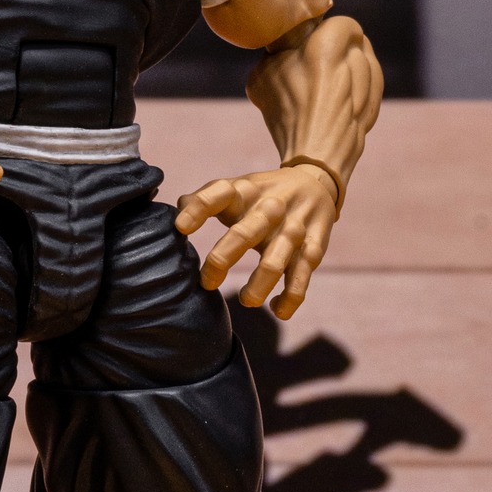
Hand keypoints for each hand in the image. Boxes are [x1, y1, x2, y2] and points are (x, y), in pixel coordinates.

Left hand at [175, 165, 337, 318]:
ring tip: (246, 301)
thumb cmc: (261, 194)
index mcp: (246, 191)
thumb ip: (205, 199)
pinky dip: (290, 298)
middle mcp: (270, 208)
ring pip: (276, 261)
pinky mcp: (313, 248)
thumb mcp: (237, 188)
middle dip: (222, 260)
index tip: (180, 228)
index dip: (198, 208)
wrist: (317, 183)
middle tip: (206, 283)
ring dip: (258, 286)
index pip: (219, 193)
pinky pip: (301, 277)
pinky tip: (276, 309)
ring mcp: (293, 229)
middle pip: (245, 233)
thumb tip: (175, 219)